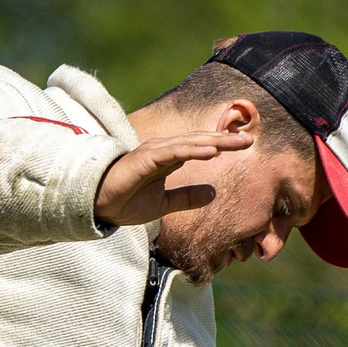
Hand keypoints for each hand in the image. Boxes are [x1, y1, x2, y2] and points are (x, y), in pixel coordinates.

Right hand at [94, 130, 253, 225]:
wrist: (98, 207)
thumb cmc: (127, 202)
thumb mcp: (164, 204)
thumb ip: (187, 198)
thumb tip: (214, 193)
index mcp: (168, 159)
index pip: (200, 147)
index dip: (222, 145)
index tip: (245, 145)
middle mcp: (163, 151)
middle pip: (199, 141)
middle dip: (224, 140)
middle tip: (249, 140)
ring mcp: (153, 153)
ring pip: (188, 143)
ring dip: (211, 141)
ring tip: (232, 143)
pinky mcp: (144, 160)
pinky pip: (172, 153)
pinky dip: (192, 150)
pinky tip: (210, 152)